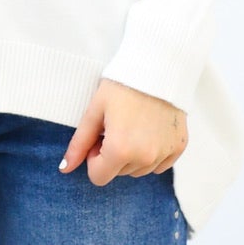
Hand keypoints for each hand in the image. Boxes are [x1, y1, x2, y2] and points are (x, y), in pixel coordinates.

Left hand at [59, 78, 187, 184]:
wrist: (158, 67)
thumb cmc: (122, 86)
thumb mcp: (94, 112)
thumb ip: (79, 143)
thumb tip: (65, 168)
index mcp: (120, 150)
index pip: (98, 177)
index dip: (94, 158)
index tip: (100, 137)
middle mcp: (145, 157)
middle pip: (119, 173)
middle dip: (114, 155)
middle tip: (117, 126)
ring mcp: (165, 153)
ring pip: (140, 170)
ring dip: (133, 155)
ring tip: (134, 126)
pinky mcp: (179, 147)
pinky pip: (160, 164)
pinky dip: (152, 153)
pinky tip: (150, 130)